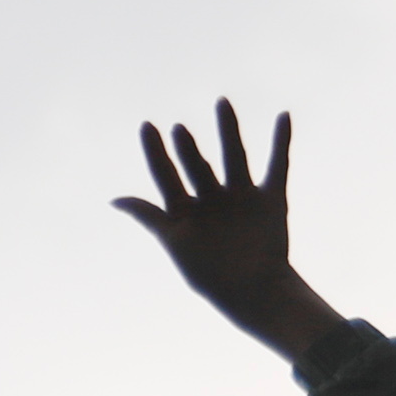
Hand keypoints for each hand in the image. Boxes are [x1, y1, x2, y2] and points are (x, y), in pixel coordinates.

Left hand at [115, 102, 347, 361]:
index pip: (165, 173)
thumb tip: (113, 199)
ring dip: (228, 130)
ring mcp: (241, 197)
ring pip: (233, 156)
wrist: (253, 292)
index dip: (155, 152)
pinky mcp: (272, 199)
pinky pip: (278, 165)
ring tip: (221, 103)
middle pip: (196, 164)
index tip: (146, 125)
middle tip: (177, 129)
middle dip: (187, 147)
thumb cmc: (208, 274)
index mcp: (184, 209)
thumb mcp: (174, 243)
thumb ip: (149, 217)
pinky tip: (282, 116)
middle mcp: (211, 198)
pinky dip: (281, 142)